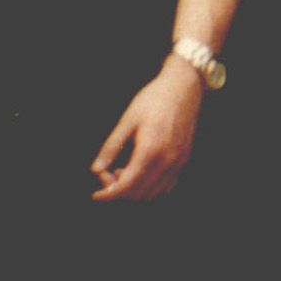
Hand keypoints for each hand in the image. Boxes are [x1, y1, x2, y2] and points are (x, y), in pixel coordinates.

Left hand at [87, 59, 204, 199]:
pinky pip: (166, 185)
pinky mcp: (184, 159)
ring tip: (124, 169)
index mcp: (150, 152)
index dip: (108, 194)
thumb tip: (96, 169)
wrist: (184, 86)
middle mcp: (167, 161)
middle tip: (109, 172)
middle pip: (138, 194)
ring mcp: (178, 162)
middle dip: (119, 190)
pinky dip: (150, 186)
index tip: (96, 194)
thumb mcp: (127, 120)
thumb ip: (111, 147)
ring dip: (135, 188)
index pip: (126, 187)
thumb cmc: (154, 99)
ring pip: (152, 193)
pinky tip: (141, 170)